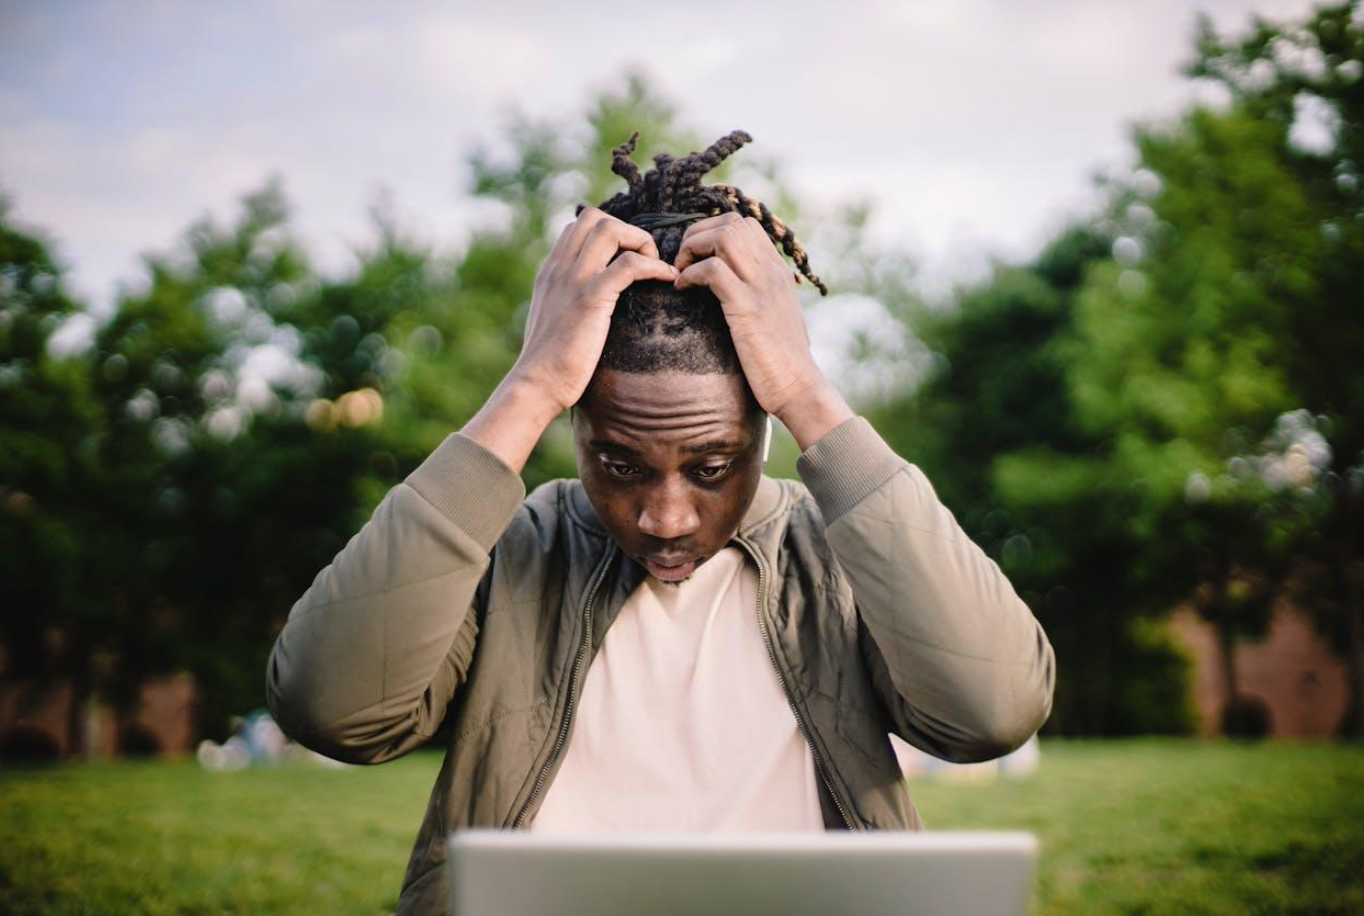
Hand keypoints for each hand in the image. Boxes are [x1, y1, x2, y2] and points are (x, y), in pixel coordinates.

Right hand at [461, 208, 675, 472]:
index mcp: (550, 272)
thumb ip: (566, 303)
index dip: (609, 234)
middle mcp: (559, 268)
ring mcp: (573, 280)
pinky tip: (667, 279)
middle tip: (644, 261)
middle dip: (627, 231)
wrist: (536, 385)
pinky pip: (628, 265)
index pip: (577, 227)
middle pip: (594, 218)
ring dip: (640, 242)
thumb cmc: (549, 364)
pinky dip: (654, 266)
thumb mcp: (553, 322)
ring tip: (655, 267)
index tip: (628, 260)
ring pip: (610, 230)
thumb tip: (587, 305)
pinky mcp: (590, 299)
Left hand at [673, 212, 851, 448]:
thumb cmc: (781, 361)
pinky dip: (691, 274)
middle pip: (731, 223)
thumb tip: (730, 290)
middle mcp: (771, 271)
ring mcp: (761, 286)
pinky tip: (683, 290)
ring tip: (681, 273)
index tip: (695, 257)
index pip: (744, 225)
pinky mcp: (748, 308)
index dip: (711, 232)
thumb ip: (757, 296)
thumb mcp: (772, 317)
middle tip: (682, 263)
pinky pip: (713, 270)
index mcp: (777, 271)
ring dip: (693, 249)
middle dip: (697, 235)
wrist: (799, 387)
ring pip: (724, 236)